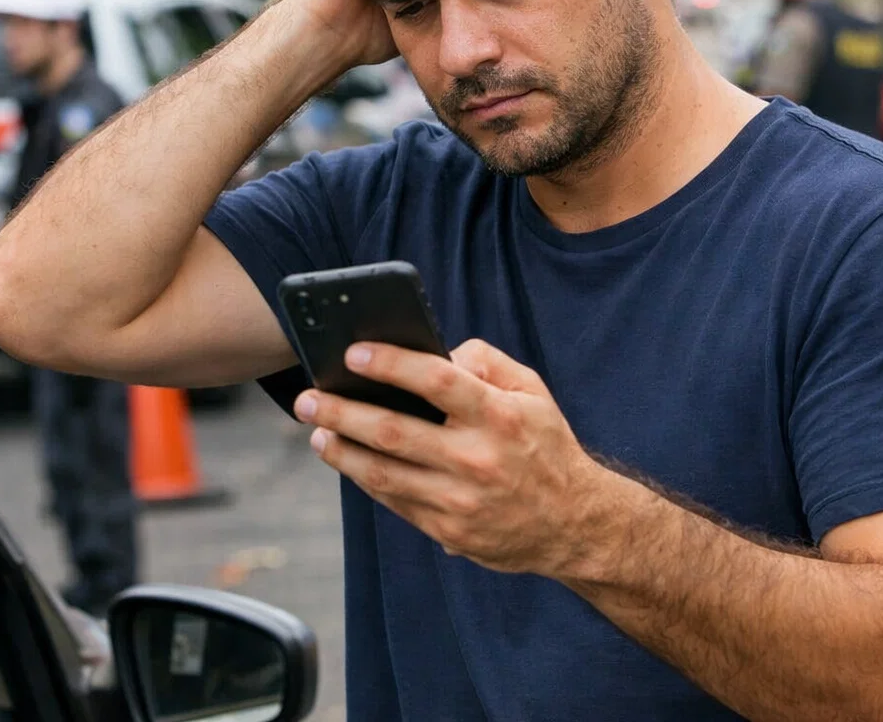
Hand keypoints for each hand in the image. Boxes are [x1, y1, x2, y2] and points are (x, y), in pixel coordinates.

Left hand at [293, 339, 608, 575]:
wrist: (574, 524)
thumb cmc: (545, 445)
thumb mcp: (532, 392)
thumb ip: (485, 361)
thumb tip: (435, 351)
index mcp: (499, 417)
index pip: (436, 381)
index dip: (391, 364)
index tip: (352, 352)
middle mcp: (477, 460)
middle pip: (393, 432)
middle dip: (341, 413)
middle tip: (307, 399)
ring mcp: (460, 501)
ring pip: (383, 473)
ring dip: (341, 451)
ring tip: (316, 431)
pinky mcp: (448, 532)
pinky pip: (394, 500)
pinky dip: (365, 478)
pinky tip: (345, 458)